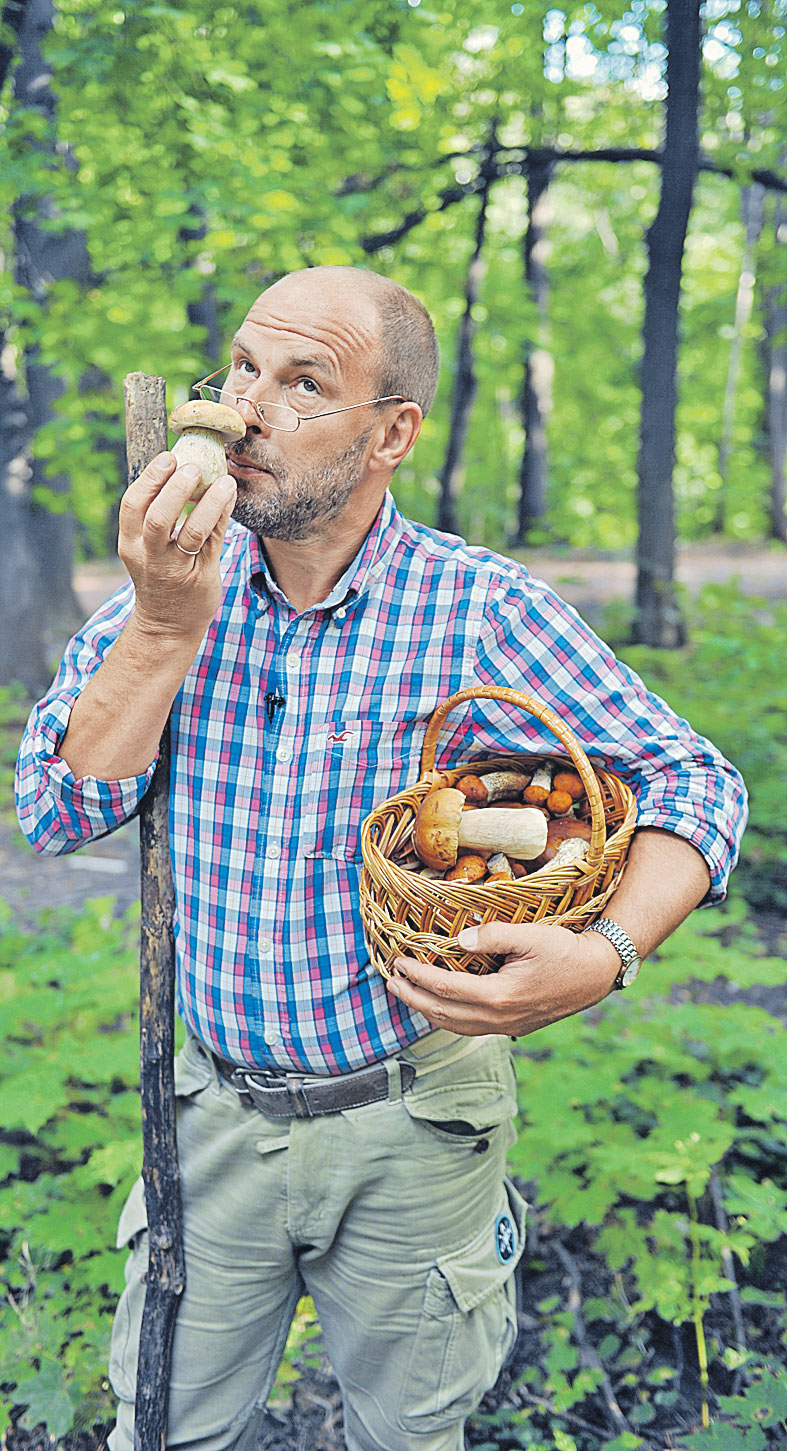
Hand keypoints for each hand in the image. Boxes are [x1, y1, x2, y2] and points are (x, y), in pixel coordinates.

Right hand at [118, 451, 236, 642]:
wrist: (166, 625)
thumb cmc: (158, 577)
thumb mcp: (145, 549)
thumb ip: (155, 515)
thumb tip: (178, 469)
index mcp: (130, 544)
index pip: (132, 505)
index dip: (150, 478)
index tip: (168, 458)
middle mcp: (150, 557)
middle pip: (157, 516)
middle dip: (175, 487)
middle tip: (193, 466)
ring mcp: (176, 569)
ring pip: (191, 531)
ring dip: (208, 502)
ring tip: (223, 480)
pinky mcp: (201, 576)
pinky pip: (214, 541)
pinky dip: (222, 515)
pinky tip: (229, 496)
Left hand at [386, 922, 621, 1036]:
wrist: (596, 975)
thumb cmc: (565, 951)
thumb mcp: (530, 935)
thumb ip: (492, 935)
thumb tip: (457, 940)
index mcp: (499, 996)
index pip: (445, 988)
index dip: (417, 975)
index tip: (398, 961)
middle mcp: (499, 1018)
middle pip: (443, 1013)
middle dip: (412, 997)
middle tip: (390, 981)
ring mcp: (506, 1026)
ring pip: (455, 1026)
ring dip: (426, 1010)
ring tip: (406, 994)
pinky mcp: (513, 1027)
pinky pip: (470, 1028)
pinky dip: (448, 1018)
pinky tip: (440, 1006)